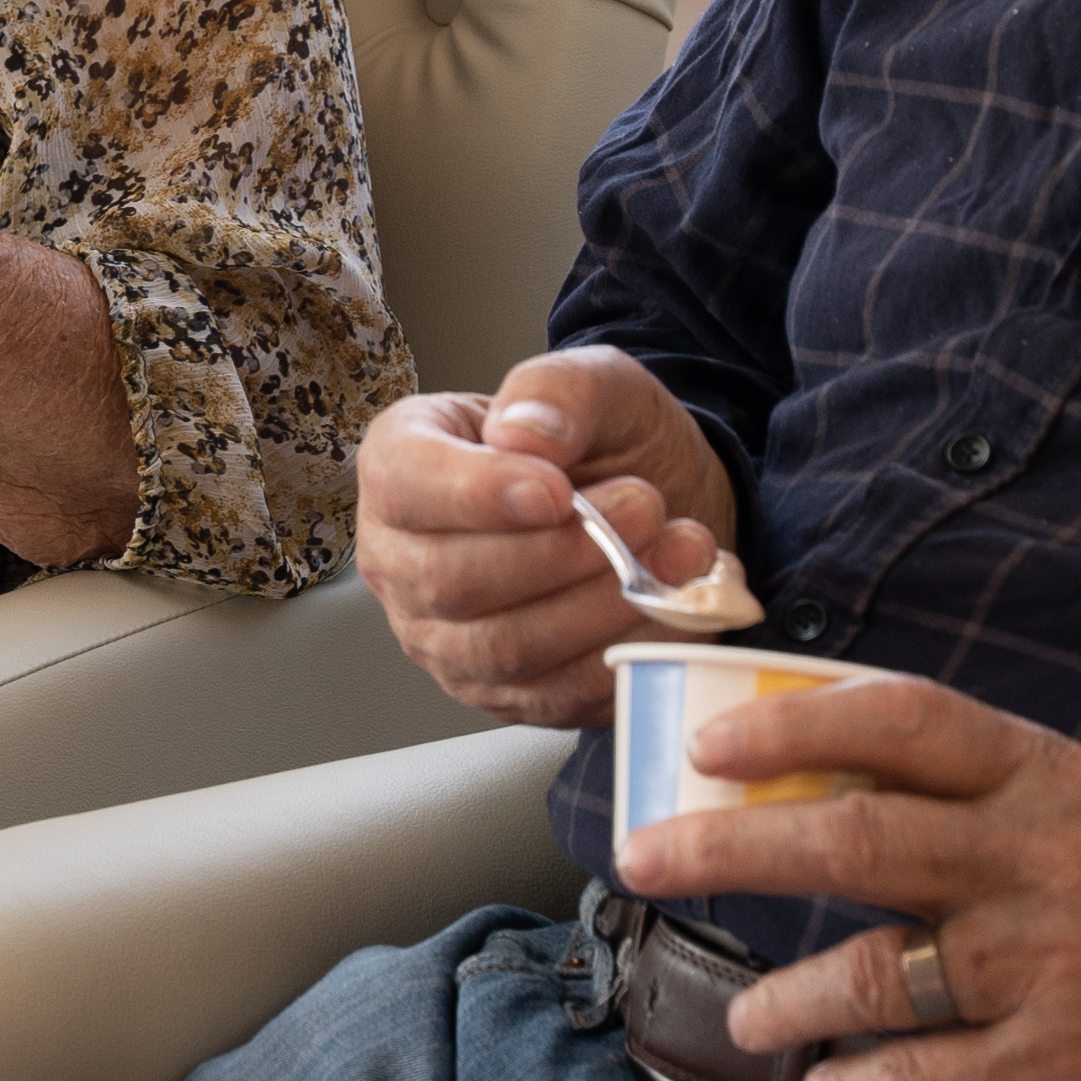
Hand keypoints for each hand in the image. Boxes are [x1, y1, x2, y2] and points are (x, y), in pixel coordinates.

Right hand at [355, 348, 739, 724]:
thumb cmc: (604, 442)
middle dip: (563, 553)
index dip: (477, 495)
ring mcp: (443, 638)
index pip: (405, 486)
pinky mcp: (500, 694)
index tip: (559, 491)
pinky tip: (675, 607)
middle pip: (453, 580)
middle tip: (648, 508)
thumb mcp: (599, 385)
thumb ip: (559, 392)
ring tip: (680, 552)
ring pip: (505, 647)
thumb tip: (526, 439)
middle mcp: (401, 559)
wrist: (654, 507)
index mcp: (400, 461)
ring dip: (603, 605)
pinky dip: (625, 653)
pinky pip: (554, 695)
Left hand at [626, 672, 1080, 1080]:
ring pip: (874, 968)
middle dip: (729, 844)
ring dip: (787, 997)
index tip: (704, 746)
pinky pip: (920, 1075)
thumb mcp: (1077, 827)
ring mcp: (1055, 964)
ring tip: (752, 1015)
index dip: (791, 725)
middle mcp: (1049, 858)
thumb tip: (794, 786)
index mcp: (1048, 781)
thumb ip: (964, 805)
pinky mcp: (1062, 1066)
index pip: (904, 721)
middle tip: (647, 858)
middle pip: (857, 833)